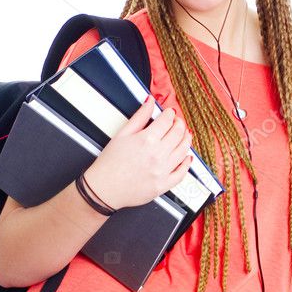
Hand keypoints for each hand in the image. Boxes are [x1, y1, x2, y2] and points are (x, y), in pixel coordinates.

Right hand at [85, 96, 193, 210]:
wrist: (104, 189)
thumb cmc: (110, 163)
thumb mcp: (122, 134)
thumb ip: (139, 117)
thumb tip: (149, 103)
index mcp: (147, 140)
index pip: (167, 120)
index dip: (170, 114)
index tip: (169, 113)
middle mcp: (157, 155)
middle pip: (178, 133)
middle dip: (179, 124)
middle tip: (177, 122)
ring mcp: (162, 171)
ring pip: (184, 150)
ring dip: (186, 140)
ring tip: (184, 135)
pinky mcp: (163, 185)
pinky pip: (182, 173)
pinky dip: (187, 163)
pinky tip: (187, 157)